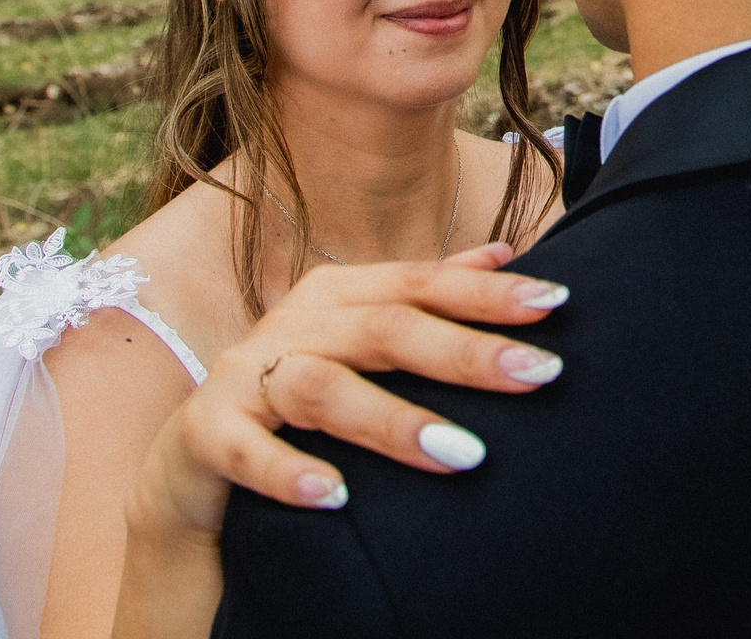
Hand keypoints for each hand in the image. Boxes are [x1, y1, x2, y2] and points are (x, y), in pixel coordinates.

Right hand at [125, 246, 564, 544]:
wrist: (194, 458)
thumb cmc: (298, 393)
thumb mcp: (361, 340)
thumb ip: (426, 298)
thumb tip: (505, 254)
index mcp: (337, 295)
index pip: (423, 284)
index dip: (488, 292)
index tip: (556, 302)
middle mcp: (293, 324)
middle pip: (385, 330)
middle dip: (466, 351)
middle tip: (540, 374)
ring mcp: (245, 375)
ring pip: (323, 389)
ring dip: (394, 422)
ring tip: (465, 455)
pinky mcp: (207, 433)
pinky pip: (247, 450)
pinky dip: (290, 471)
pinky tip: (338, 496)